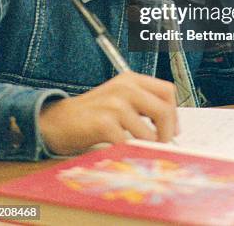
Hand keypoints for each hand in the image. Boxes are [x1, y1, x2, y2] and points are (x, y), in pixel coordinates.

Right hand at [39, 71, 177, 154]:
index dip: (174, 113)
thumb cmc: (94, 113)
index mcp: (132, 79)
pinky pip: (128, 145)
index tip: (172, 130)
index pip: (168, 91)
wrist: (59, 121)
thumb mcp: (120, 99)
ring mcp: (114, 104)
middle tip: (162, 146)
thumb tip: (171, 127)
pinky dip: (129, 154)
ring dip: (146, 149)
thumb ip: (144, 105)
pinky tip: (122, 153)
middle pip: (164, 110)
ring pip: (149, 134)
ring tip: (137, 151)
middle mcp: (125, 87)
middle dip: (167, 134)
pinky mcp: (104, 123)